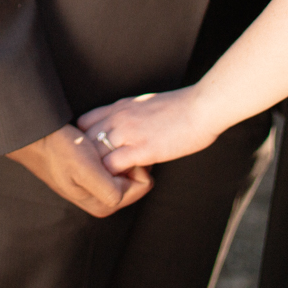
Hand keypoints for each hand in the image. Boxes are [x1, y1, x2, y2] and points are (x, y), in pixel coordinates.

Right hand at [7, 124, 153, 216]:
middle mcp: (103, 200)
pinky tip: (95, 144)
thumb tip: (129, 189)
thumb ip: (110, 190)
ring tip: (98, 145)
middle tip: (107, 146)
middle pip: (136, 177)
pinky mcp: (92, 175)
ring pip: (126, 168)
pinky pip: (114, 163)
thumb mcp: (86, 172)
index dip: (135, 163)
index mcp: (105, 204)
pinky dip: (109, 152)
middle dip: (127, 160)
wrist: (37, 137)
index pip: (143, 184)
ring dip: (118, 155)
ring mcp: (98, 187)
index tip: (118, 150)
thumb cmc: (60, 151)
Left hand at [77, 88, 220, 175]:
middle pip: (84, 141)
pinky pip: (111, 167)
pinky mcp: (141, 148)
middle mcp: (118, 117)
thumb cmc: (183, 107)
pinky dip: (112, 178)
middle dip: (87, 160)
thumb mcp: (148, 105)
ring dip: (98, 171)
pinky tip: (123, 183)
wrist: (203, 106)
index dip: (85, 142)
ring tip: (109, 182)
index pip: (84, 122)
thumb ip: (133, 117)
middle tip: (97, 175)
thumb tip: (131, 132)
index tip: (94, 155)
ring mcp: (128, 132)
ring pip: (94, 155)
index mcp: (120, 106)